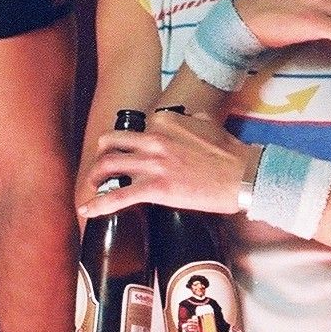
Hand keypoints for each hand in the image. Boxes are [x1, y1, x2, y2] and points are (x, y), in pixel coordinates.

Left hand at [77, 110, 259, 220]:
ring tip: (91, 187)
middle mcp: (154, 138)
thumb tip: (191, 120)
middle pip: (111, 142)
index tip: (129, 155)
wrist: (244, 176)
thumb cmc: (231, 154)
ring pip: (108, 166)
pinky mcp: (156, 188)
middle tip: (101, 169)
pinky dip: (98, 204)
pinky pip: (119, 196)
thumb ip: (193, 120)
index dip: (130, 145)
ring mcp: (153, 163)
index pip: (135, 130)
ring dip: (94, 177)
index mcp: (165, 122)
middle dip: (101, 155)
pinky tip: (87, 211)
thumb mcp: (210, 125)